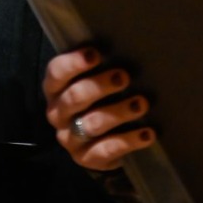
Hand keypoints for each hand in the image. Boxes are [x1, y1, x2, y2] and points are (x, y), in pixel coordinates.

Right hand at [41, 46, 152, 171]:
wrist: (97, 141)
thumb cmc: (97, 98)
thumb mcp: (92, 80)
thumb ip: (99, 67)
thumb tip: (126, 44)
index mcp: (55, 88)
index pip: (57, 73)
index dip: (74, 63)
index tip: (96, 54)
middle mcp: (57, 112)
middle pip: (74, 97)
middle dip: (100, 86)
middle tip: (124, 77)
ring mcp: (69, 138)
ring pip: (91, 124)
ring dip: (118, 112)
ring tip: (141, 104)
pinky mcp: (86, 158)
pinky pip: (106, 150)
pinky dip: (128, 140)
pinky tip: (147, 133)